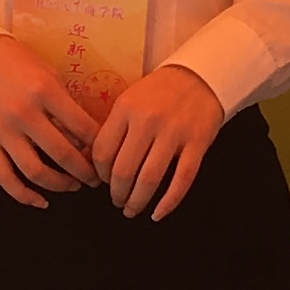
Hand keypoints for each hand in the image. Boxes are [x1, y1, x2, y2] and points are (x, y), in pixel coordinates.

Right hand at [0, 35, 99, 206]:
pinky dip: (24, 196)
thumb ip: (67, 106)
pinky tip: (41, 201)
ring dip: (60, 185)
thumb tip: (87, 140)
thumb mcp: (50, 75)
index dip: (99, 146)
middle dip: (86, 172)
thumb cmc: (18, 64)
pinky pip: (5, 178)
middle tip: (96, 178)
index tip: (106, 154)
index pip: (83, 128)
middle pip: (63, 155)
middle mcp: (23, 113)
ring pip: (35, 172)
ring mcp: (3, 132)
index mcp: (44, 92)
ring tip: (74, 185)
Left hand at [90, 63, 224, 218]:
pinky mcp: (197, 143)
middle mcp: (148, 121)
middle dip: (116, 194)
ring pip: (150, 179)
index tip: (102, 181)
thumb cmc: (159, 92)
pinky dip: (169, 202)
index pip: (102, 152)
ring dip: (137, 201)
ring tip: (132, 209)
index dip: (99, 174)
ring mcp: (174, 133)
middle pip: (124, 170)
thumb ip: (112, 128)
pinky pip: (182, 180)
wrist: (200, 75)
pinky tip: (158, 213)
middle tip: (117, 201)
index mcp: (126, 109)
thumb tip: (89, 160)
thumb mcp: (128, 100)